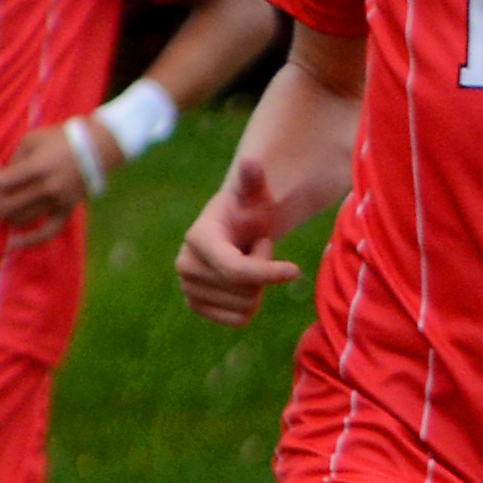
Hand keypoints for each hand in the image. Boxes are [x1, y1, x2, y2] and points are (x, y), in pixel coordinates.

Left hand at [0, 114, 89, 242]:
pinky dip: (30, 240)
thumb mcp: (32, 140)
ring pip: (22, 218)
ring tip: (0, 211)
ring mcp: (59, 201)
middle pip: (8, 205)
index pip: (2, 182)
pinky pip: (48, 232)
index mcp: (38, 167)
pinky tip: (14, 244)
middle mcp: (47, 188)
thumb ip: (15, 160)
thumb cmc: (62, 139)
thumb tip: (3, 177)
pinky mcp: (67, 210)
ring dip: (5, 217)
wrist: (98, 148)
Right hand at [178, 156, 307, 325]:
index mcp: (198, 238)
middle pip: (246, 291)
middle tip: (254, 250)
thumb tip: (252, 161)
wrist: (234, 232)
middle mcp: (185, 265)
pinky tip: (242, 284)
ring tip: (247, 263)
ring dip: (257, 288)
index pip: (237, 270)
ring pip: (245, 307)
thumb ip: (253, 180)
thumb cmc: (248, 212)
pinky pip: (238, 320)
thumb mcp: (255, 196)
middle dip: (262, 272)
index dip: (269, 273)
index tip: (297, 270)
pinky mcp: (197, 306)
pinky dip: (250, 306)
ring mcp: (188, 288)